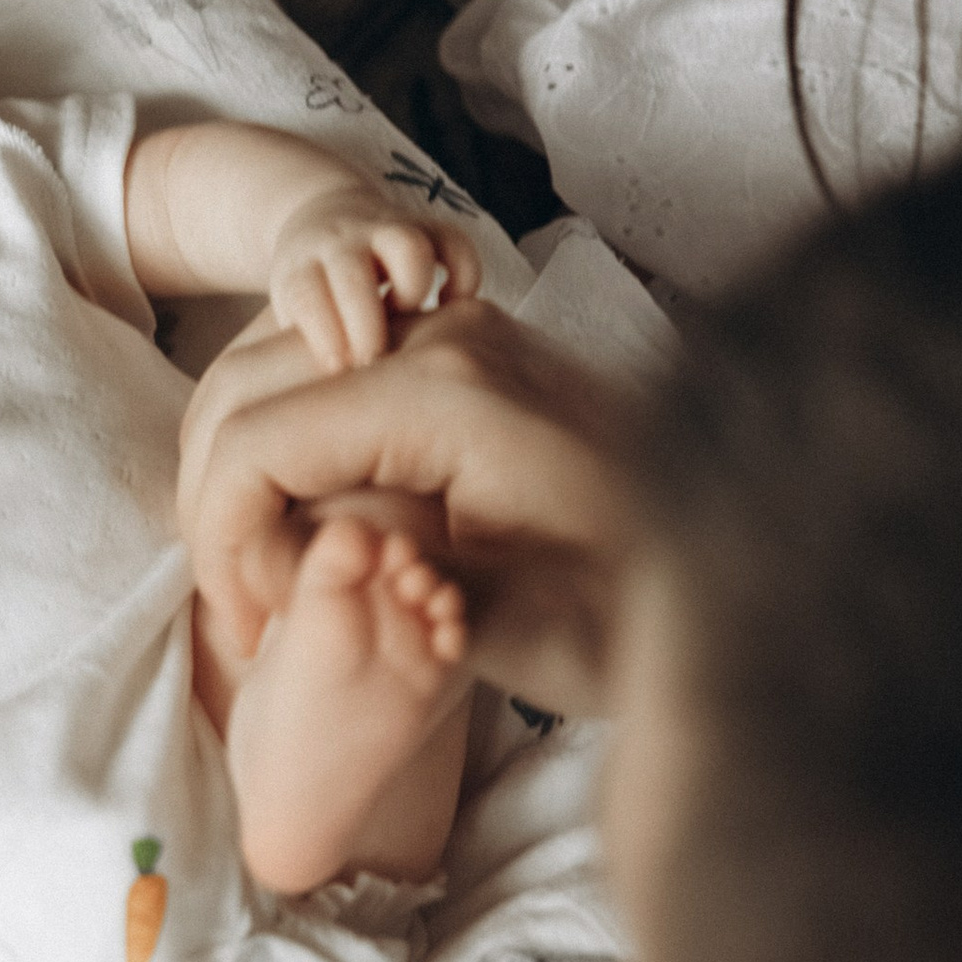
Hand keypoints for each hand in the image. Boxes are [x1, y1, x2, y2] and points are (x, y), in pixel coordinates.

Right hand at [180, 302, 627, 713]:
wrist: (739, 556)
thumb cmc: (639, 608)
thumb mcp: (517, 629)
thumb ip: (386, 585)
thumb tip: (300, 556)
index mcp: (449, 394)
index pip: (261, 441)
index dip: (223, 540)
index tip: (243, 627)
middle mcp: (445, 335)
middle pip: (249, 390)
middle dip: (222, 505)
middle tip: (246, 614)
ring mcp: (455, 331)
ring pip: (279, 372)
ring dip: (250, 473)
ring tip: (273, 581)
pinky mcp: (463, 351)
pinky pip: (333, 379)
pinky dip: (297, 450)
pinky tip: (318, 535)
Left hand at [266, 182, 478, 370]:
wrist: (325, 222)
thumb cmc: (312, 296)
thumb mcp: (291, 321)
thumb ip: (300, 359)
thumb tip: (315, 418)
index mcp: (303, 267)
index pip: (307, 295)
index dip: (325, 335)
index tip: (338, 371)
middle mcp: (344, 245)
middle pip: (354, 274)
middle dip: (367, 327)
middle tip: (374, 366)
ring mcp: (388, 233)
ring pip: (409, 249)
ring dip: (414, 294)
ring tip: (414, 329)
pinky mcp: (431, 230)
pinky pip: (458, 245)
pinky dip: (462, 281)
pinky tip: (448, 311)